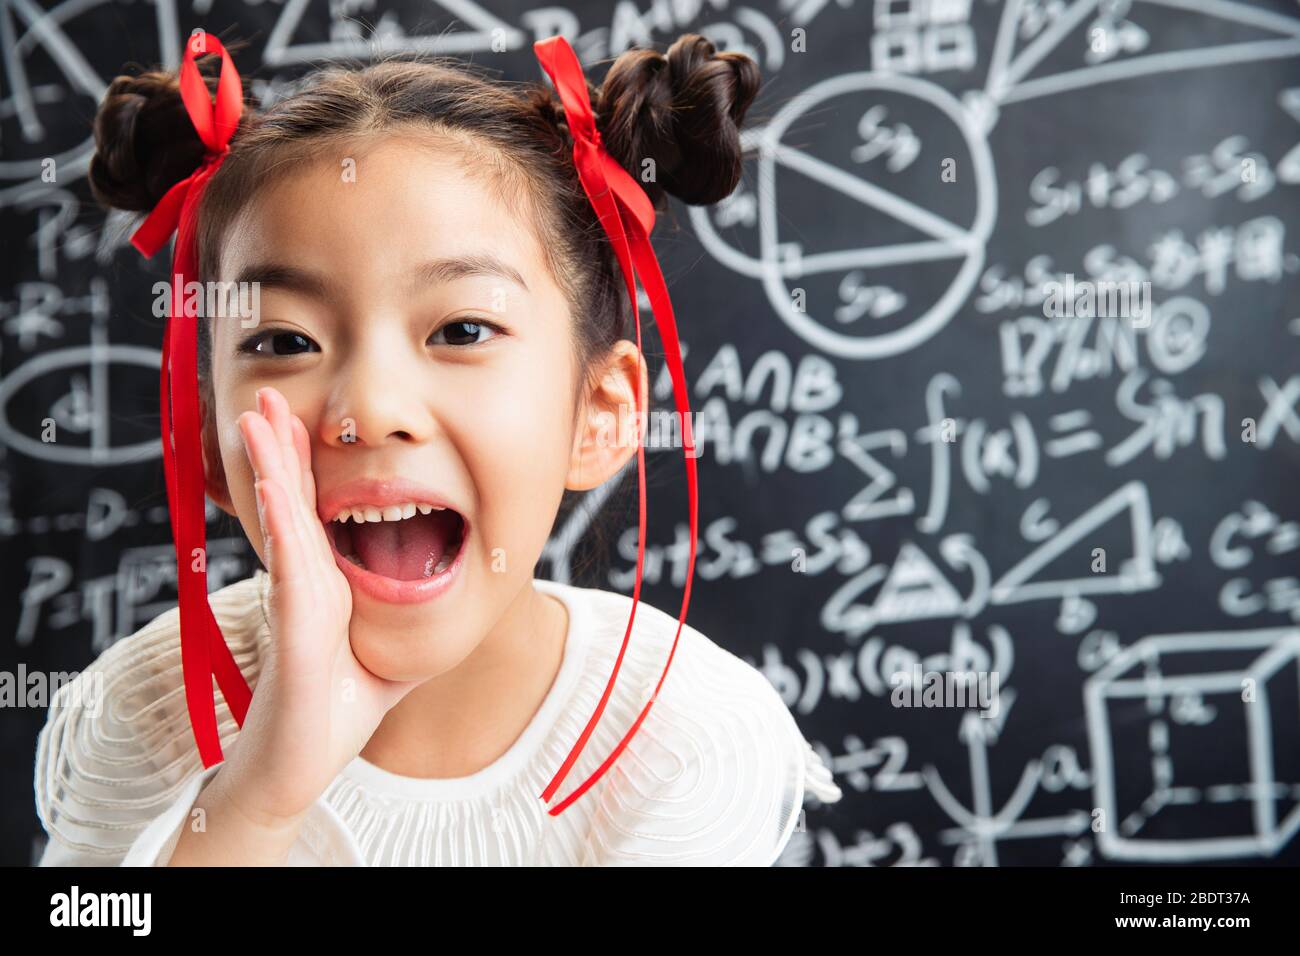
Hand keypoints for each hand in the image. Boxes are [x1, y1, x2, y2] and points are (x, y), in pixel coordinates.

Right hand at [218, 386, 422, 825]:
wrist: (301, 766)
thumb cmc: (340, 710)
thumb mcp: (390, 649)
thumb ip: (407, 618)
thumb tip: (444, 593)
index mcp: (324, 582)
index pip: (310, 509)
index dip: (301, 462)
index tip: (294, 417)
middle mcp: (304, 582)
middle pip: (289, 500)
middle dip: (279, 445)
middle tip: (267, 395)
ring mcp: (296, 601)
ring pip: (283, 520)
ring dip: (270, 465)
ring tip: (258, 416)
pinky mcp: (297, 629)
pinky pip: (291, 565)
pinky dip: (282, 521)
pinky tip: (272, 483)